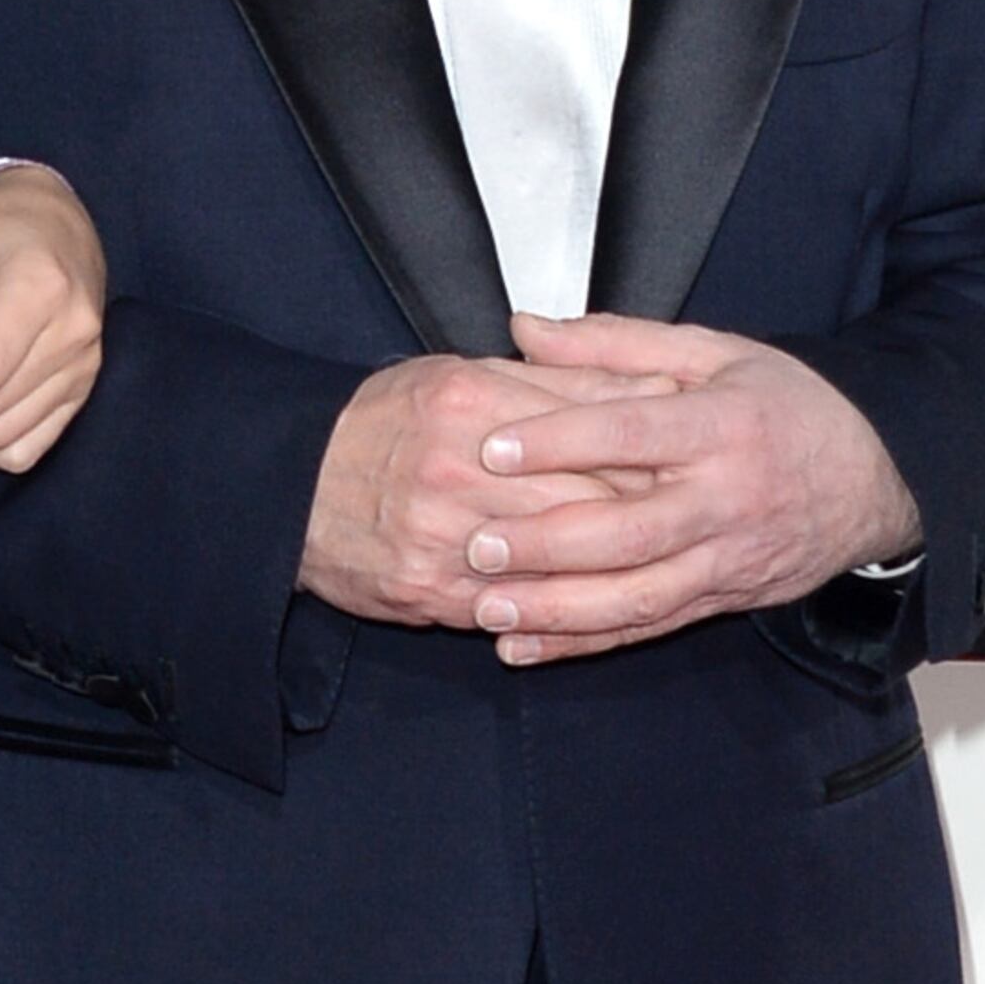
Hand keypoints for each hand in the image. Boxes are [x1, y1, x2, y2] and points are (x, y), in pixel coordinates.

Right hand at [298, 339, 679, 627]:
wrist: (290, 488)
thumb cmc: (380, 426)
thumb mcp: (462, 376)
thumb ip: (555, 379)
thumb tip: (644, 384)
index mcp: (472, 403)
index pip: (588, 426)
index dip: (648, 446)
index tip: (688, 454)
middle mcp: (458, 468)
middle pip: (583, 494)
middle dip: (647, 509)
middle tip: (694, 514)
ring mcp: (442, 535)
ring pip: (555, 556)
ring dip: (613, 565)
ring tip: (656, 561)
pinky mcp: (428, 588)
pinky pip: (511, 604)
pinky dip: (557, 607)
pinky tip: (593, 602)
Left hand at [447, 314, 919, 665]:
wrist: (878, 478)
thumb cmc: (788, 409)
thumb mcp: (716, 354)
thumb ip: (616, 344)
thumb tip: (525, 328)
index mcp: (724, 426)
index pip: (634, 435)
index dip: (562, 441)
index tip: (494, 445)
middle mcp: (727, 500)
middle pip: (632, 532)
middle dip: (549, 543)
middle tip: (479, 542)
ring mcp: (727, 559)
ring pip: (638, 597)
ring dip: (558, 610)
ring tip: (488, 607)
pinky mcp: (722, 600)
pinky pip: (647, 629)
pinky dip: (583, 643)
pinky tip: (524, 647)